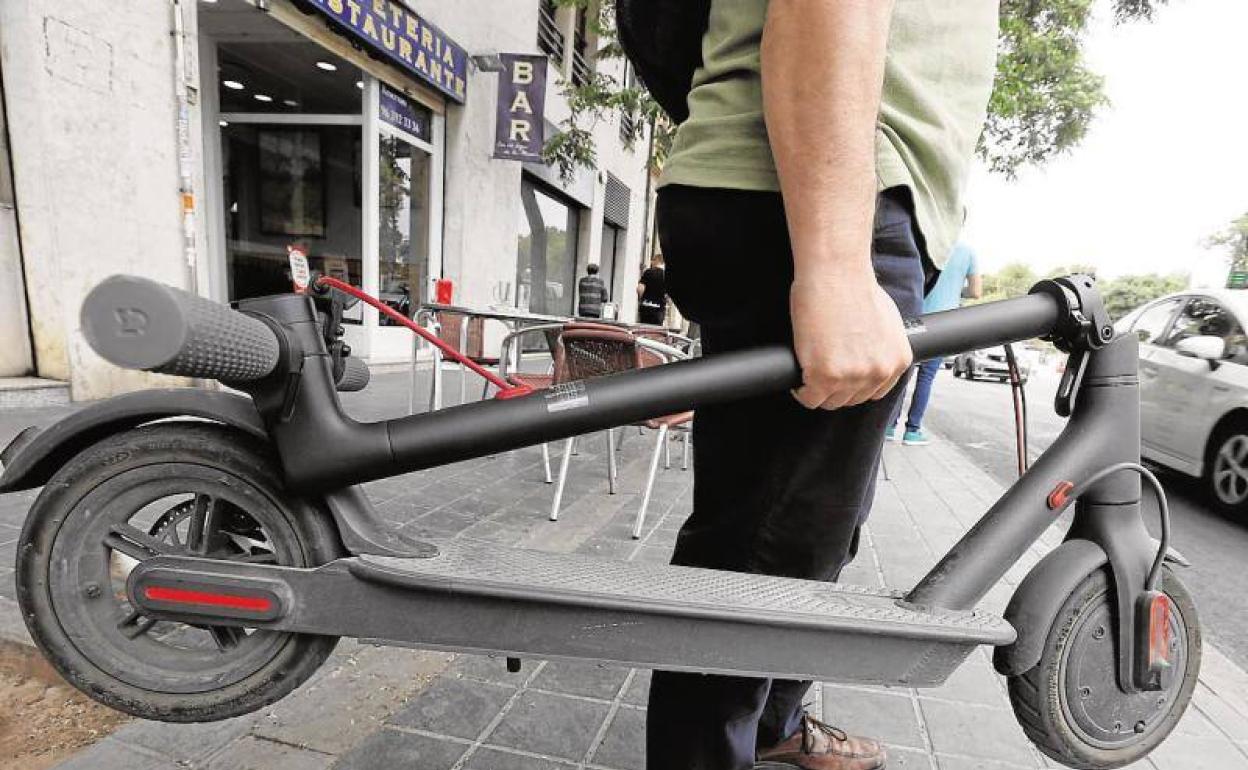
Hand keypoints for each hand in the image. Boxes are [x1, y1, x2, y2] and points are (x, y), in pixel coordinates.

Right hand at [790, 273, 911, 409]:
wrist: (836, 274)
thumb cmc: (854, 286)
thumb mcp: (885, 321)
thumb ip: (880, 346)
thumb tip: (866, 354)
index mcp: (897, 360)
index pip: (875, 391)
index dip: (855, 386)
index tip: (842, 379)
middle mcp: (878, 372)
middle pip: (852, 399)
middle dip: (836, 388)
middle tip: (823, 374)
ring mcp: (852, 377)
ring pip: (830, 402)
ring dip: (818, 391)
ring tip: (809, 375)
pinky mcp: (824, 376)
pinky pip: (809, 398)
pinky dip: (801, 391)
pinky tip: (799, 378)